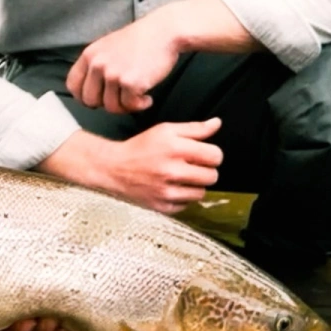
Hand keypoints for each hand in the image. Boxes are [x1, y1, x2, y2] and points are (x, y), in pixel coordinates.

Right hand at [39, 119, 223, 214]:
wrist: (113, 168)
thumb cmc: (140, 147)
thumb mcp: (165, 130)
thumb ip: (194, 128)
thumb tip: (216, 124)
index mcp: (174, 147)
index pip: (215, 156)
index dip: (212, 154)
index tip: (203, 154)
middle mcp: (171, 170)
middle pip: (212, 176)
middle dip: (205, 170)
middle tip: (192, 166)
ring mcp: (166, 191)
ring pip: (201, 193)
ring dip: (194, 185)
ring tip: (181, 178)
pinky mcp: (162, 206)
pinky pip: (187, 205)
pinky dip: (182, 197)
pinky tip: (171, 188)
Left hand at [67, 14, 181, 113]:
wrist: (164, 31)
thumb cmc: (140, 40)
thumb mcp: (107, 47)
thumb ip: (96, 65)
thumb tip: (89, 90)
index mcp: (89, 55)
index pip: (73, 85)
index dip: (83, 97)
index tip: (98, 99)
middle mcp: (98, 65)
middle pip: (90, 100)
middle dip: (106, 104)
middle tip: (121, 99)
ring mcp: (113, 74)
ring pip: (111, 107)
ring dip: (126, 106)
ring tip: (137, 97)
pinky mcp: (131, 83)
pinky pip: (130, 106)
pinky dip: (140, 105)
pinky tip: (147, 98)